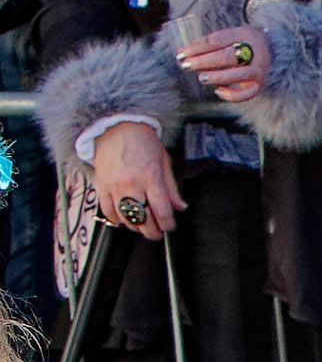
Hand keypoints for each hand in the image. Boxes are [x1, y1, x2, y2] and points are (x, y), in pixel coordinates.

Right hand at [87, 120, 183, 239]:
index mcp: (151, 178)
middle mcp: (132, 184)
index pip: (162, 210)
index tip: (169, 226)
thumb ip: (172, 188)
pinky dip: (116, 220)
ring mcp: (115, 186)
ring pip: (125, 218)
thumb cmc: (143, 142)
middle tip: (157, 233)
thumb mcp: (164, 162)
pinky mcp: (101, 185)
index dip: (167, 224)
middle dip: (152, 231)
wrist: (116, 128)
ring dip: (135, 227)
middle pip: (143, 219)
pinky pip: (107, 210)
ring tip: (142, 227)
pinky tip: (123, 221)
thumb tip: (180, 206)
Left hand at [180, 24, 269, 102]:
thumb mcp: (229, 35)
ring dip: (217, 77)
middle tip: (186, 65)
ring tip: (201, 78)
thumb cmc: (239, 43)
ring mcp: (259, 69)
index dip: (196, 47)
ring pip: (238, 74)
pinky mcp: (260, 84)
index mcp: (245, 34)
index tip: (180, 53)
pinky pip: (247, 93)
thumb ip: (210, 44)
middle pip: (227, 56)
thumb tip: (184, 55)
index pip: (217, 40)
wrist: (269, 49)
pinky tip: (218, 91)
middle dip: (204, 62)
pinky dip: (232, 95)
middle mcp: (256, 51)